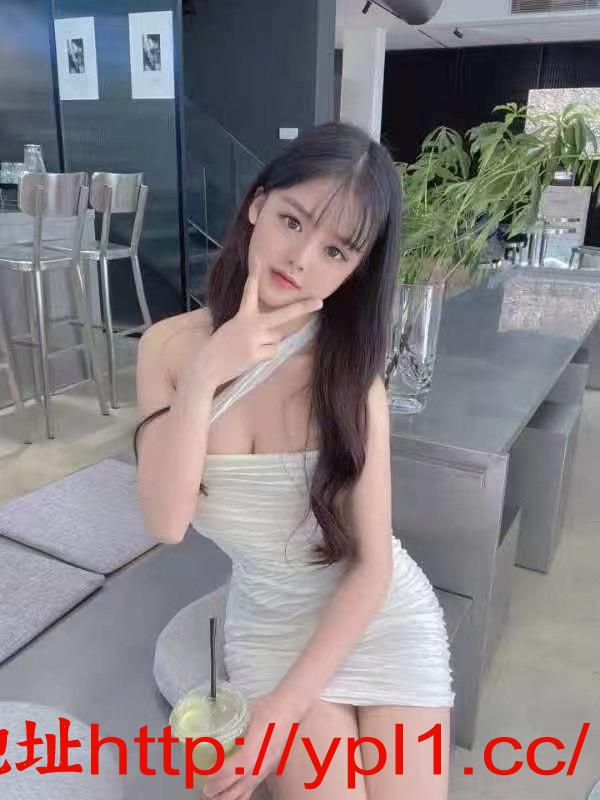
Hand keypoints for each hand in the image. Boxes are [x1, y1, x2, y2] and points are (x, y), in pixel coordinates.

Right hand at [200, 271, 321, 386]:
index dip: (256, 276)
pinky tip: (250, 357)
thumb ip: (253, 326)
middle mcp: (252, 326)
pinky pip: (272, 353)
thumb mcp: (233, 328)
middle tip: (319, 302)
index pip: (250, 293)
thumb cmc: (219, 347)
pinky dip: (264, 355)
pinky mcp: (258, 355)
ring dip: (267, 344)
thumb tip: (276, 334)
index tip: (260, 260)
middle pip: (283, 315)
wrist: (207, 366)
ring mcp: (256, 340)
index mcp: (242, 316)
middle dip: (302, 308)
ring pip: (276, 339)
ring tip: (248, 349)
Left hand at [201, 691, 303, 799]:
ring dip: (230, 796)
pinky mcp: (269, 769)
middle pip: (240, 786)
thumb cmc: (269, 707)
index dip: (221, 773)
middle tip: (206, 790)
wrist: (291, 709)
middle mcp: (262, 762)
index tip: (207, 773)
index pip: (237, 767)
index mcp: (256, 746)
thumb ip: (232, 723)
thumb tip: (215, 726)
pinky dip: (241, 793)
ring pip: (247, 790)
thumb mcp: (247, 711)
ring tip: (216, 795)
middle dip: (221, 791)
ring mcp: (266, 768)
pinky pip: (253, 787)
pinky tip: (232, 792)